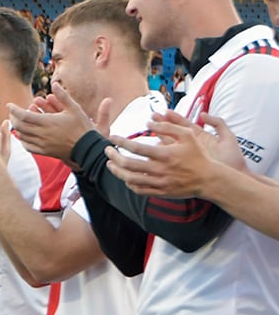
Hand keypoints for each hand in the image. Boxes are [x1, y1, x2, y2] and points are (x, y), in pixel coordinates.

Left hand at [6, 82, 107, 162]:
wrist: (87, 147)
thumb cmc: (82, 126)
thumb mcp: (74, 108)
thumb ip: (63, 96)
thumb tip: (54, 84)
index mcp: (47, 122)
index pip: (23, 115)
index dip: (14, 110)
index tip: (9, 105)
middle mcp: (42, 134)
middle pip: (19, 126)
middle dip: (13, 118)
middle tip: (11, 113)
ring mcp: (42, 144)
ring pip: (22, 136)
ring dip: (17, 129)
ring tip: (16, 122)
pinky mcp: (45, 152)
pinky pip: (28, 147)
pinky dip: (23, 141)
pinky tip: (23, 136)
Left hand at [106, 111, 245, 197]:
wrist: (208, 179)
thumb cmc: (197, 155)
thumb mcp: (187, 135)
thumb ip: (167, 127)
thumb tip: (148, 122)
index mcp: (165, 155)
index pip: (136, 147)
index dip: (121, 142)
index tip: (112, 137)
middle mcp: (160, 170)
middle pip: (129, 164)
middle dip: (114, 157)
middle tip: (107, 150)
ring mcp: (159, 183)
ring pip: (130, 179)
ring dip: (117, 171)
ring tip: (110, 164)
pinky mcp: (160, 192)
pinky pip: (138, 190)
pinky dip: (128, 183)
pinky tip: (124, 176)